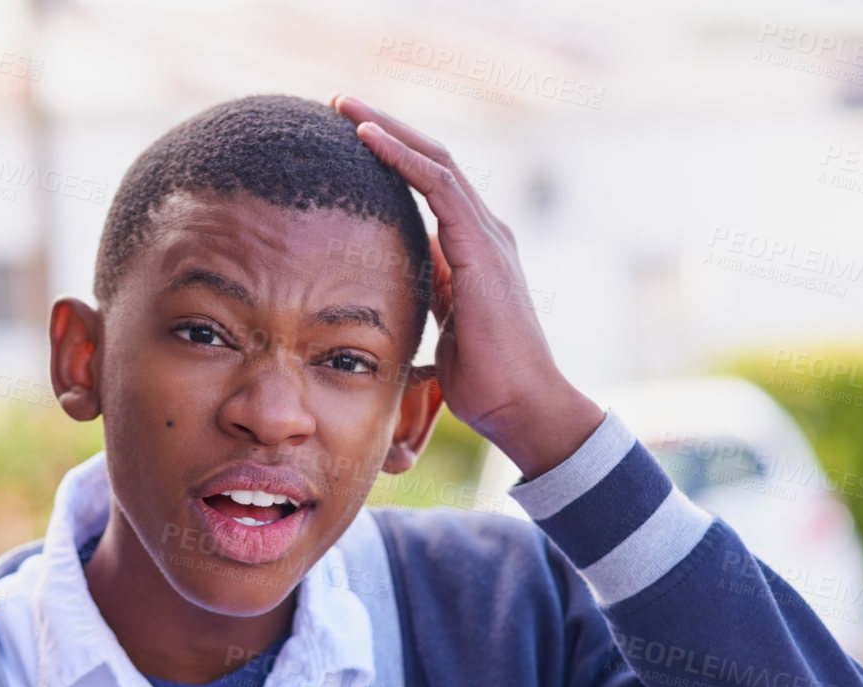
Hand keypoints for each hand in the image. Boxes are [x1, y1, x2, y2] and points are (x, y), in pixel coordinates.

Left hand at [329, 93, 605, 479]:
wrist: (520, 406)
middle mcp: (485, 233)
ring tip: (347, 106)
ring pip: (436, 161)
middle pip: (433, 161)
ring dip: (388, 129)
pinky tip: (370, 138)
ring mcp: (487, 237)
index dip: (394, 157)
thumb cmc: (484, 378)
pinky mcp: (481, 250)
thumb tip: (402, 279)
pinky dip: (402, 157)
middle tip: (342, 104)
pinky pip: (440, 186)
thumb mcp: (445, 325)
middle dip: (387, 128)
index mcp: (474, 249)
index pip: (432, 186)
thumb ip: (432, 293)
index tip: (350, 139)